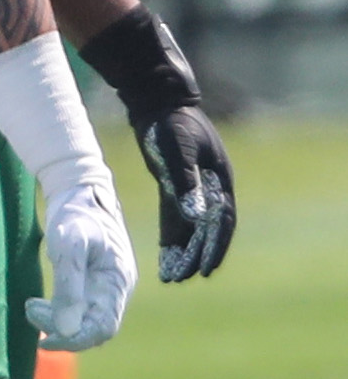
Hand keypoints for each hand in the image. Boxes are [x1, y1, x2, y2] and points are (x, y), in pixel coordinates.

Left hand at [26, 177, 136, 350]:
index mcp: (117, 282)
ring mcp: (105, 284)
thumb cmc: (77, 212)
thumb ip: (70, 283)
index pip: (103, 327)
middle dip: (63, 329)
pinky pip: (79, 307)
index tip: (47, 340)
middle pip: (94, 327)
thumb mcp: (70, 243)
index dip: (76, 340)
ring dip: (58, 320)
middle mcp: (115, 288)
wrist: (79, 188)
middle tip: (31, 311)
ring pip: (85, 319)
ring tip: (31, 307)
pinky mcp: (91, 280)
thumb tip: (66, 327)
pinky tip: (39, 304)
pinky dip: (59, 311)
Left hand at [78, 5, 234, 281]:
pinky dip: (171, 233)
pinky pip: (175, 215)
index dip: (216, 247)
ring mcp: (192, 185)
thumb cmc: (171, 121)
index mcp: (220, 180)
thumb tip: (195, 216)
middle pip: (206, 228)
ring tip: (172, 275)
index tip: (207, 269)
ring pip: (189, 225)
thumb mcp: (179, 149)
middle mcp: (209, 187)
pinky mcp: (173, 183)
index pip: (223, 222)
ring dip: (182, 248)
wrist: (156, 101)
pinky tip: (164, 252)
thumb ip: (186, 181)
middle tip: (185, 278)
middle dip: (197, 254)